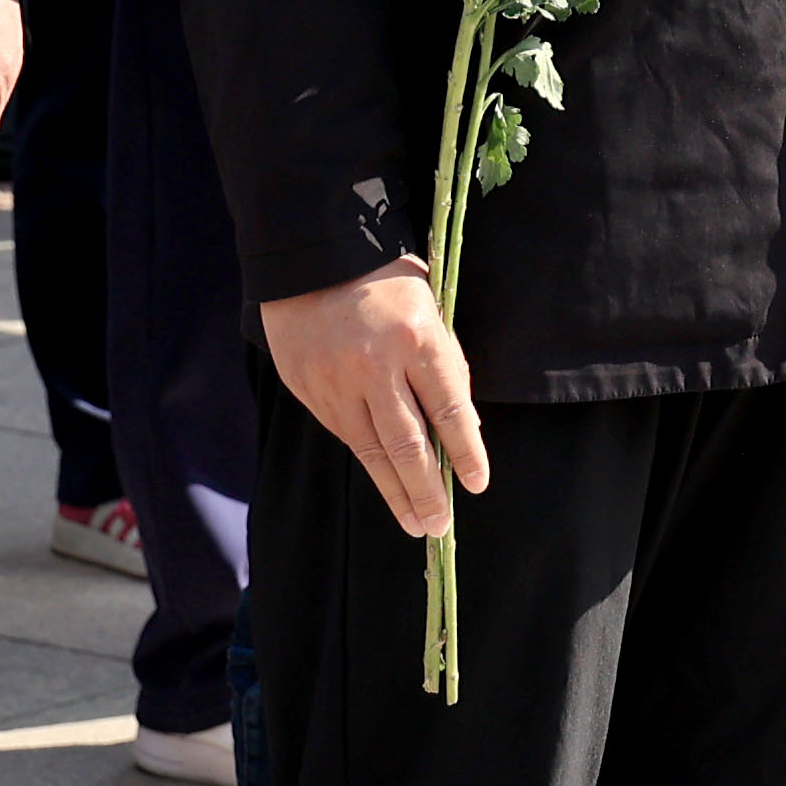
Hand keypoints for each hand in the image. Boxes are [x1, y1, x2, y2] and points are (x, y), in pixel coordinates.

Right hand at [261, 258, 487, 541]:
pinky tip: (385, 483)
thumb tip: (465, 426)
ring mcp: (337, 381)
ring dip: (396, 492)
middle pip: (408, 443)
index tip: (477, 484)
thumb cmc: (386, 281)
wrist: (311, 259)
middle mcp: (375, 365)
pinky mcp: (309, 390)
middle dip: (427, 491)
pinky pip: (345, 434)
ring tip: (415, 523)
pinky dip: (368, 462)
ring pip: (372, 451)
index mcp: (417, 337)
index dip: (465, 451)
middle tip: (440, 527)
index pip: (449, 408)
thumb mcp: (430, 309)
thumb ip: (447, 365)